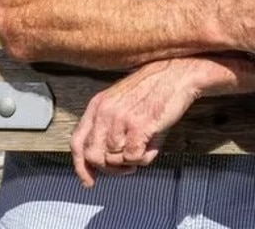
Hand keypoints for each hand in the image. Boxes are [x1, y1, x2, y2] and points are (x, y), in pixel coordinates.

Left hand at [69, 58, 203, 186]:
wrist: (176, 75)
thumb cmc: (153, 90)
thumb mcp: (121, 103)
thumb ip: (108, 126)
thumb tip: (104, 159)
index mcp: (98, 105)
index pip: (77, 142)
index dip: (81, 166)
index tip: (89, 180)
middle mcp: (105, 112)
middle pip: (94, 156)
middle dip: (109, 169)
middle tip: (126, 167)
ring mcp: (120, 119)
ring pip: (114, 159)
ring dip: (131, 161)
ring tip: (145, 148)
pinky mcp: (139, 126)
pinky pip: (132, 158)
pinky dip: (143, 158)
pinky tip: (152, 146)